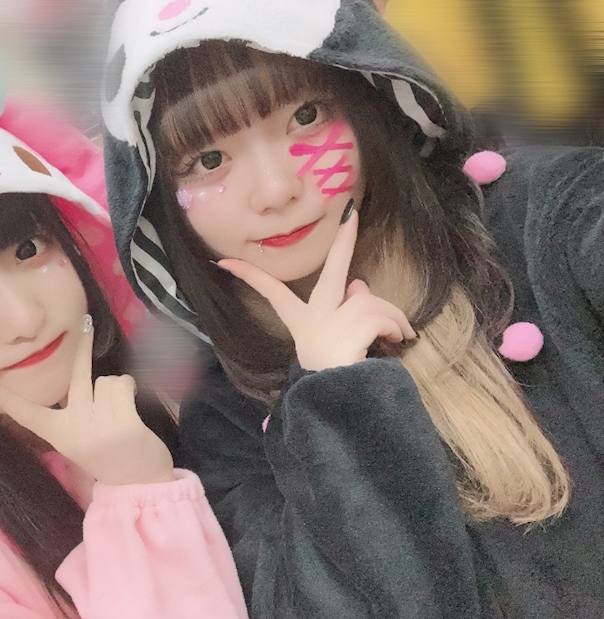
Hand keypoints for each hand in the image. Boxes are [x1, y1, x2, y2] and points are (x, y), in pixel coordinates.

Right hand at [0, 318, 174, 485]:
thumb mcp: (79, 441)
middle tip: (84, 322)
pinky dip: (129, 391)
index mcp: (58, 434)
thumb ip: (74, 413)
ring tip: (118, 414)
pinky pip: (123, 385)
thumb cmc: (108, 459)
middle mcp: (74, 425)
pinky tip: (130, 410)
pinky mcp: (123, 421)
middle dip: (80, 346)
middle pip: (76, 375)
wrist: (138, 484)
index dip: (5, 398)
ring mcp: (98, 423)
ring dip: (115, 390)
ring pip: (106, 380)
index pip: (26, 413)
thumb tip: (82, 381)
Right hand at [217, 206, 415, 370]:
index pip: (271, 292)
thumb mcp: (328, 342)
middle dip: (344, 239)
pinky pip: (385, 314)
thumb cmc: (330, 376)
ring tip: (399, 336)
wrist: (335, 401)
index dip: (249, 275)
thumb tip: (359, 284)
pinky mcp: (354, 324)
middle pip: (334, 270)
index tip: (225, 262)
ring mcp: (334, 318)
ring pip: (371, 300)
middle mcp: (315, 314)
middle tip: (351, 213)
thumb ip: (342, 310)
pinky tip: (399, 341)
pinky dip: (398, 326)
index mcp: (301, 319)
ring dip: (392, 317)